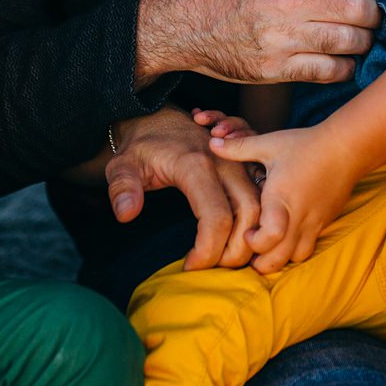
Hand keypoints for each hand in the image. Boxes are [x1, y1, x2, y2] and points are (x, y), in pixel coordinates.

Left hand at [105, 106, 261, 268]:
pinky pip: (263, 199)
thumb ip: (122, 187)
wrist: (160, 118)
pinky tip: (237, 240)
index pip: (216, 218)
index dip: (208, 251)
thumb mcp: (122, 164)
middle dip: (237, 251)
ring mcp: (239, 165)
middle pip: (249, 215)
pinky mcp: (245, 169)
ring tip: (223, 257)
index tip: (189, 266)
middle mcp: (225, 165)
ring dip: (250, 239)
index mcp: (196, 165)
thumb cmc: (142, 147)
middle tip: (212, 267)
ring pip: (262, 208)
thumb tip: (126, 214)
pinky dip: (257, 223)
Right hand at [139, 0, 378, 86]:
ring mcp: (281, 38)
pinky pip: (328, 71)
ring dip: (362, 42)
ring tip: (358, 38)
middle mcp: (285, 0)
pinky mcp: (275, 69)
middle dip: (372, 13)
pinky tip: (341, 61)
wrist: (180, 23)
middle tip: (370, 14)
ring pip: (348, 42)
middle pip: (357, 8)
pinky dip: (343, 68)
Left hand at [208, 125, 361, 274]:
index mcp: (280, 198)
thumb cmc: (305, 144)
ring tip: (266, 243)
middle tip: (249, 245)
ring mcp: (314, 223)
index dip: (252, 242)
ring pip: (294, 258)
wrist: (346, 147)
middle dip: (258, 260)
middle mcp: (298, 216)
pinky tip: (285, 236)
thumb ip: (239, 147)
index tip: (246, 231)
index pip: (268, 238)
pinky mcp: (325, 223)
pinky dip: (294, 250)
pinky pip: (308, 248)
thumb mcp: (269, 143)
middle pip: (277, 260)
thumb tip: (210, 142)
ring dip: (277, 257)